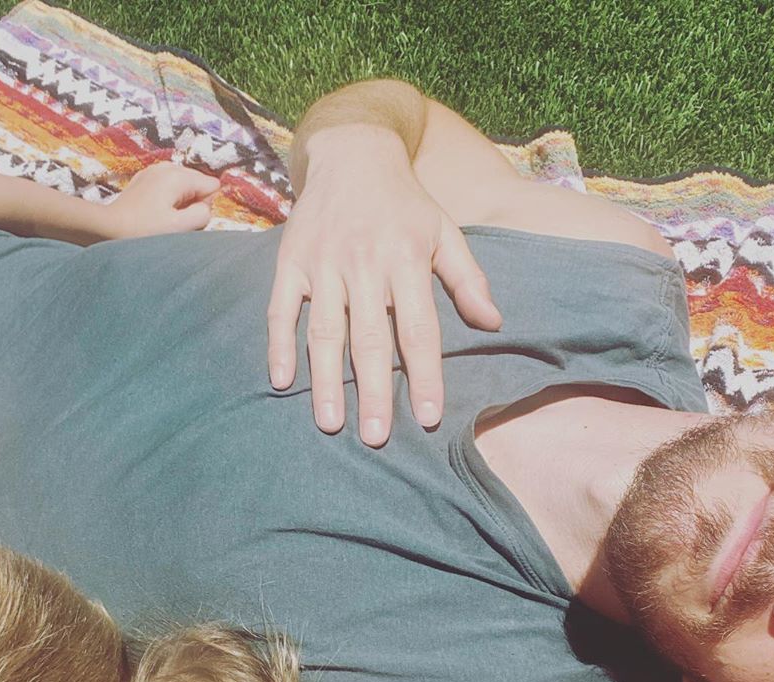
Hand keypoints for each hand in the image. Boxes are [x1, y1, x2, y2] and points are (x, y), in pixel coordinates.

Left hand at [105, 162, 220, 238]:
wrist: (108, 227)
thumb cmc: (144, 229)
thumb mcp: (179, 226)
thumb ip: (203, 214)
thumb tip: (206, 206)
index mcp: (178, 176)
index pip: (212, 185)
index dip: (204, 205)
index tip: (186, 217)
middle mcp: (168, 166)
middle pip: (198, 183)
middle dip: (193, 202)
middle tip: (174, 219)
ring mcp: (154, 170)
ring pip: (184, 185)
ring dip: (180, 201)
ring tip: (164, 216)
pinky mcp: (145, 178)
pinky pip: (169, 186)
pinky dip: (167, 198)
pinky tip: (155, 210)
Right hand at [268, 128, 500, 445]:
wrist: (352, 152)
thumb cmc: (405, 203)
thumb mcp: (444, 231)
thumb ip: (467, 279)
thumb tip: (493, 323)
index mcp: (406, 260)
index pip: (419, 330)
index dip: (424, 376)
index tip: (427, 417)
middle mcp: (364, 264)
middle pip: (371, 340)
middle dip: (374, 392)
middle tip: (375, 437)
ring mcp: (323, 263)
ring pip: (325, 332)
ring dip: (327, 381)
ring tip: (331, 424)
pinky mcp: (290, 261)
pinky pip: (282, 309)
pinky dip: (280, 344)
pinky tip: (282, 381)